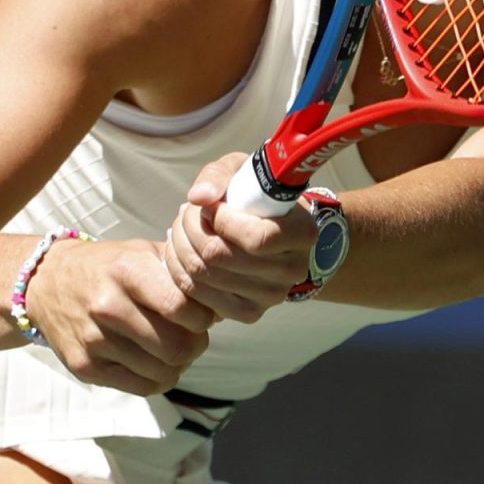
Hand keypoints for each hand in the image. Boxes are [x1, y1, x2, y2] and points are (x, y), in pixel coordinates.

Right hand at [27, 237, 215, 395]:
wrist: (47, 282)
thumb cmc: (108, 267)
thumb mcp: (141, 253)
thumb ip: (181, 272)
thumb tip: (224, 301)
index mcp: (127, 271)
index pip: (184, 308)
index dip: (202, 317)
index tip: (200, 315)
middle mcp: (108, 306)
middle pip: (177, 347)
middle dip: (195, 345)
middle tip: (192, 337)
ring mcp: (94, 340)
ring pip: (163, 371)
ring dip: (178, 364)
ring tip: (172, 348)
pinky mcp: (85, 367)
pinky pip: (143, 387)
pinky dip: (158, 378)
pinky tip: (153, 361)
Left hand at [162, 153, 317, 322]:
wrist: (270, 229)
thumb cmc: (255, 194)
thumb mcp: (242, 171)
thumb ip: (219, 176)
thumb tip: (199, 197)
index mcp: (302, 233)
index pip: (257, 238)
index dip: (222, 220)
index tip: (211, 205)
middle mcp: (292, 269)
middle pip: (221, 257)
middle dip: (191, 229)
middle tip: (185, 213)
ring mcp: (271, 296)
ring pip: (205, 275)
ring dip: (180, 247)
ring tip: (180, 229)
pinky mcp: (248, 313)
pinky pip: (200, 296)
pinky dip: (180, 271)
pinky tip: (181, 252)